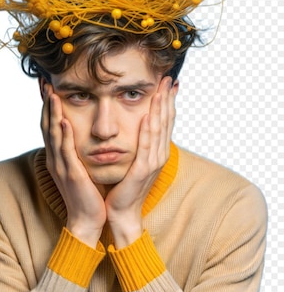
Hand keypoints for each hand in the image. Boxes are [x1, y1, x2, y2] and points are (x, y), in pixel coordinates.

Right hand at [41, 84, 106, 246]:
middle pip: (46, 125)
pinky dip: (63, 136)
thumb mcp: (79, 167)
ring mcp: (61, 166)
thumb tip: (79, 133)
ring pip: (53, 135)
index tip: (48, 86)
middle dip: (46, 103)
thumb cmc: (86, 194)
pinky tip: (63, 122)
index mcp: (58, 156)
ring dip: (52, 113)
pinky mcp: (71, 175)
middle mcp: (55, 159)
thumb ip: (76, 150)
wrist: (87, 220)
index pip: (50, 125)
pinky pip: (66, 152)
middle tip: (44, 82)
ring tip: (52, 94)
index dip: (48, 105)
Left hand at [105, 76, 175, 247]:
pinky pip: (146, 146)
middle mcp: (159, 154)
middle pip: (166, 121)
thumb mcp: (135, 161)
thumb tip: (139, 124)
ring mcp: (153, 162)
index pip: (165, 121)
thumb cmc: (125, 187)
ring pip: (158, 130)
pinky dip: (148, 130)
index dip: (168, 101)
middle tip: (168, 78)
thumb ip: (139, 143)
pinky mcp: (142, 170)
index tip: (169, 82)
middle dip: (167, 99)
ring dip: (160, 108)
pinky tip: (148, 116)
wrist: (121, 212)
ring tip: (161, 90)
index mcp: (157, 151)